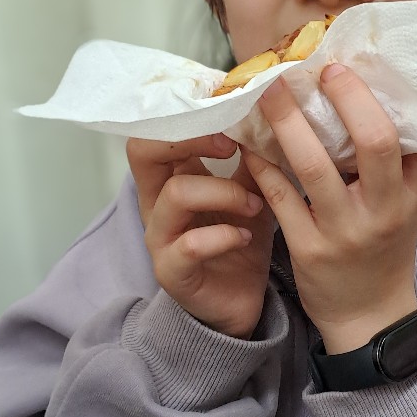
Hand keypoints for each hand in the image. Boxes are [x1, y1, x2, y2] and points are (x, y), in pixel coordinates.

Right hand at [127, 133, 274, 338]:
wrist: (241, 302)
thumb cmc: (241, 241)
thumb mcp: (252, 192)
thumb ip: (253, 159)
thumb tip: (272, 115)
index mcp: (171, 178)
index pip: (156, 130)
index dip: (188, 115)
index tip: (232, 113)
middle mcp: (156, 204)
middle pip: (144, 151)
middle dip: (191, 140)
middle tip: (232, 147)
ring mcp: (160, 238)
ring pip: (176, 193)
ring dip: (225, 192)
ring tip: (256, 205)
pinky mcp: (172, 271)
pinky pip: (191, 244)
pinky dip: (224, 236)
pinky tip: (245, 237)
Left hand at [242, 65, 416, 353]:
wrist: (368, 315)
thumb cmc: (388, 246)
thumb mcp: (413, 204)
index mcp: (409, 194)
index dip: (387, 99)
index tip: (350, 67)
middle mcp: (381, 210)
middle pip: (372, 143)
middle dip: (346, 98)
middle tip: (319, 69)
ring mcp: (343, 231)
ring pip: (314, 167)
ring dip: (288, 123)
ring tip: (270, 91)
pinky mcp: (308, 250)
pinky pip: (280, 199)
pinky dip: (262, 166)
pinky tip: (249, 142)